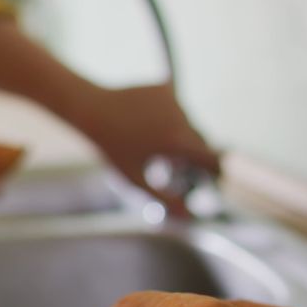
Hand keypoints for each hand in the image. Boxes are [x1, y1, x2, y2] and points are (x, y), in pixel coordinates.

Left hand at [79, 85, 220, 215]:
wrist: (91, 110)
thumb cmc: (111, 149)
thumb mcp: (135, 179)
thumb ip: (164, 200)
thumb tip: (189, 217)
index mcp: (177, 142)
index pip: (213, 159)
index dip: (215, 171)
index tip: (211, 179)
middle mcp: (181, 118)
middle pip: (199, 142)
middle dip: (192, 154)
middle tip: (174, 165)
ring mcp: (174, 101)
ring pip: (187, 123)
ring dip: (178, 134)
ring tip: (150, 141)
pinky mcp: (165, 89)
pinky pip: (174, 107)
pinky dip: (167, 116)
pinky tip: (145, 122)